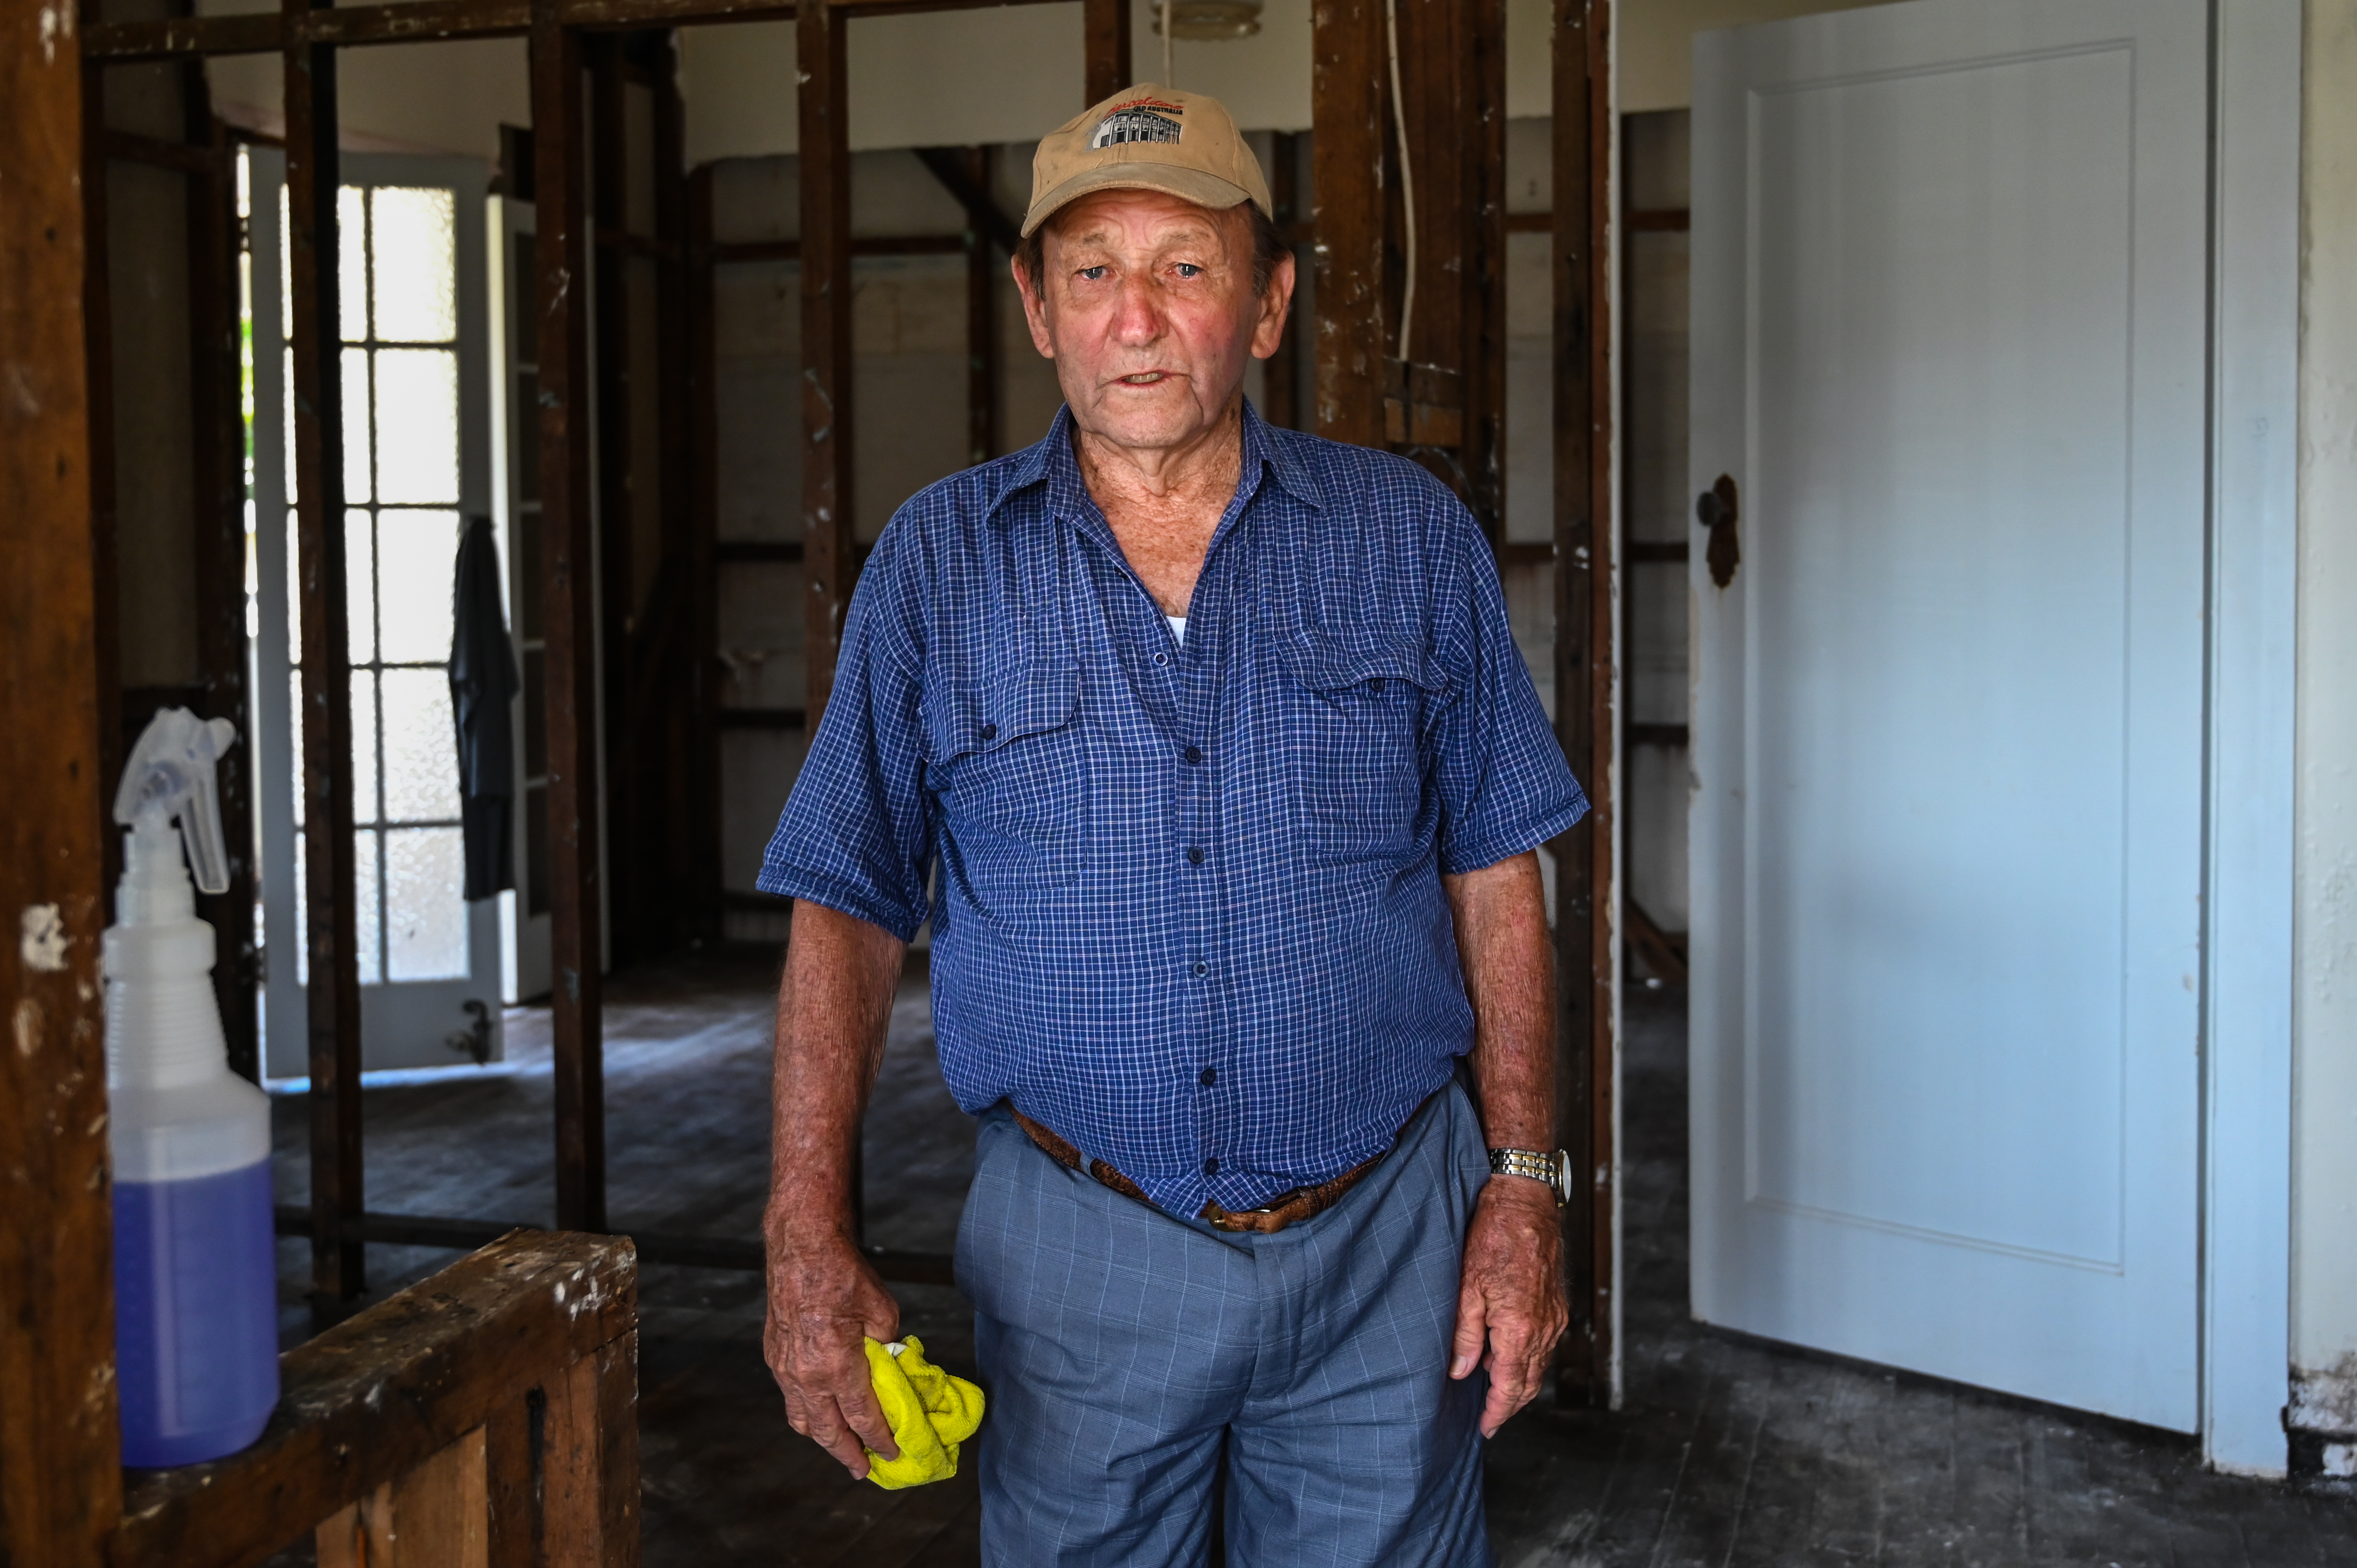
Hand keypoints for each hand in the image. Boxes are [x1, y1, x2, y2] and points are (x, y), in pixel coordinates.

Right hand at [763, 1228, 902, 1477]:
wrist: (801, 1246)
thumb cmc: (843, 1273)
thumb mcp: (882, 1310)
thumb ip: (886, 1345)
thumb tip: (890, 1362)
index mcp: (836, 1366)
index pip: (862, 1416)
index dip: (879, 1438)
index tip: (893, 1452)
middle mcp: (805, 1375)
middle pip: (827, 1430)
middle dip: (847, 1454)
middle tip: (864, 1471)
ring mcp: (785, 1367)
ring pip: (802, 1418)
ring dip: (823, 1438)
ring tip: (841, 1449)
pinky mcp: (774, 1355)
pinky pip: (790, 1397)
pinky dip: (805, 1412)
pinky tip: (818, 1413)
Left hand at [1449, 1176, 1566, 1436]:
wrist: (1524, 1201)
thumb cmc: (1492, 1237)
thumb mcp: (1466, 1287)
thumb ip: (1466, 1335)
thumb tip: (1462, 1372)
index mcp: (1520, 1330)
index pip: (1510, 1387)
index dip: (1497, 1412)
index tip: (1485, 1428)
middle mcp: (1544, 1328)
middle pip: (1529, 1383)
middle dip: (1509, 1404)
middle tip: (1490, 1419)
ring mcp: (1555, 1316)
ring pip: (1539, 1364)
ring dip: (1519, 1382)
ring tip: (1495, 1392)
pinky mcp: (1557, 1304)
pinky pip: (1545, 1344)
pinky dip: (1528, 1358)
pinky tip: (1509, 1356)